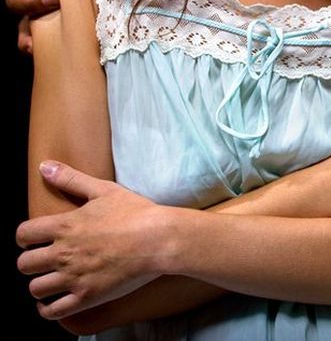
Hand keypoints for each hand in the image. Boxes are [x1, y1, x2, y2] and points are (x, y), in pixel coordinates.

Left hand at [16, 162, 165, 319]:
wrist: (160, 239)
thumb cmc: (136, 212)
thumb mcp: (103, 190)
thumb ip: (71, 179)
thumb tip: (44, 165)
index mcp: (64, 226)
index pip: (23, 235)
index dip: (26, 238)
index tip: (35, 240)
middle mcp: (63, 253)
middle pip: (24, 264)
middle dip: (31, 262)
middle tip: (44, 260)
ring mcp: (74, 277)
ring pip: (35, 288)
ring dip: (40, 285)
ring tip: (51, 281)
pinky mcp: (88, 296)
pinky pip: (54, 311)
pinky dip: (48, 309)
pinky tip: (55, 302)